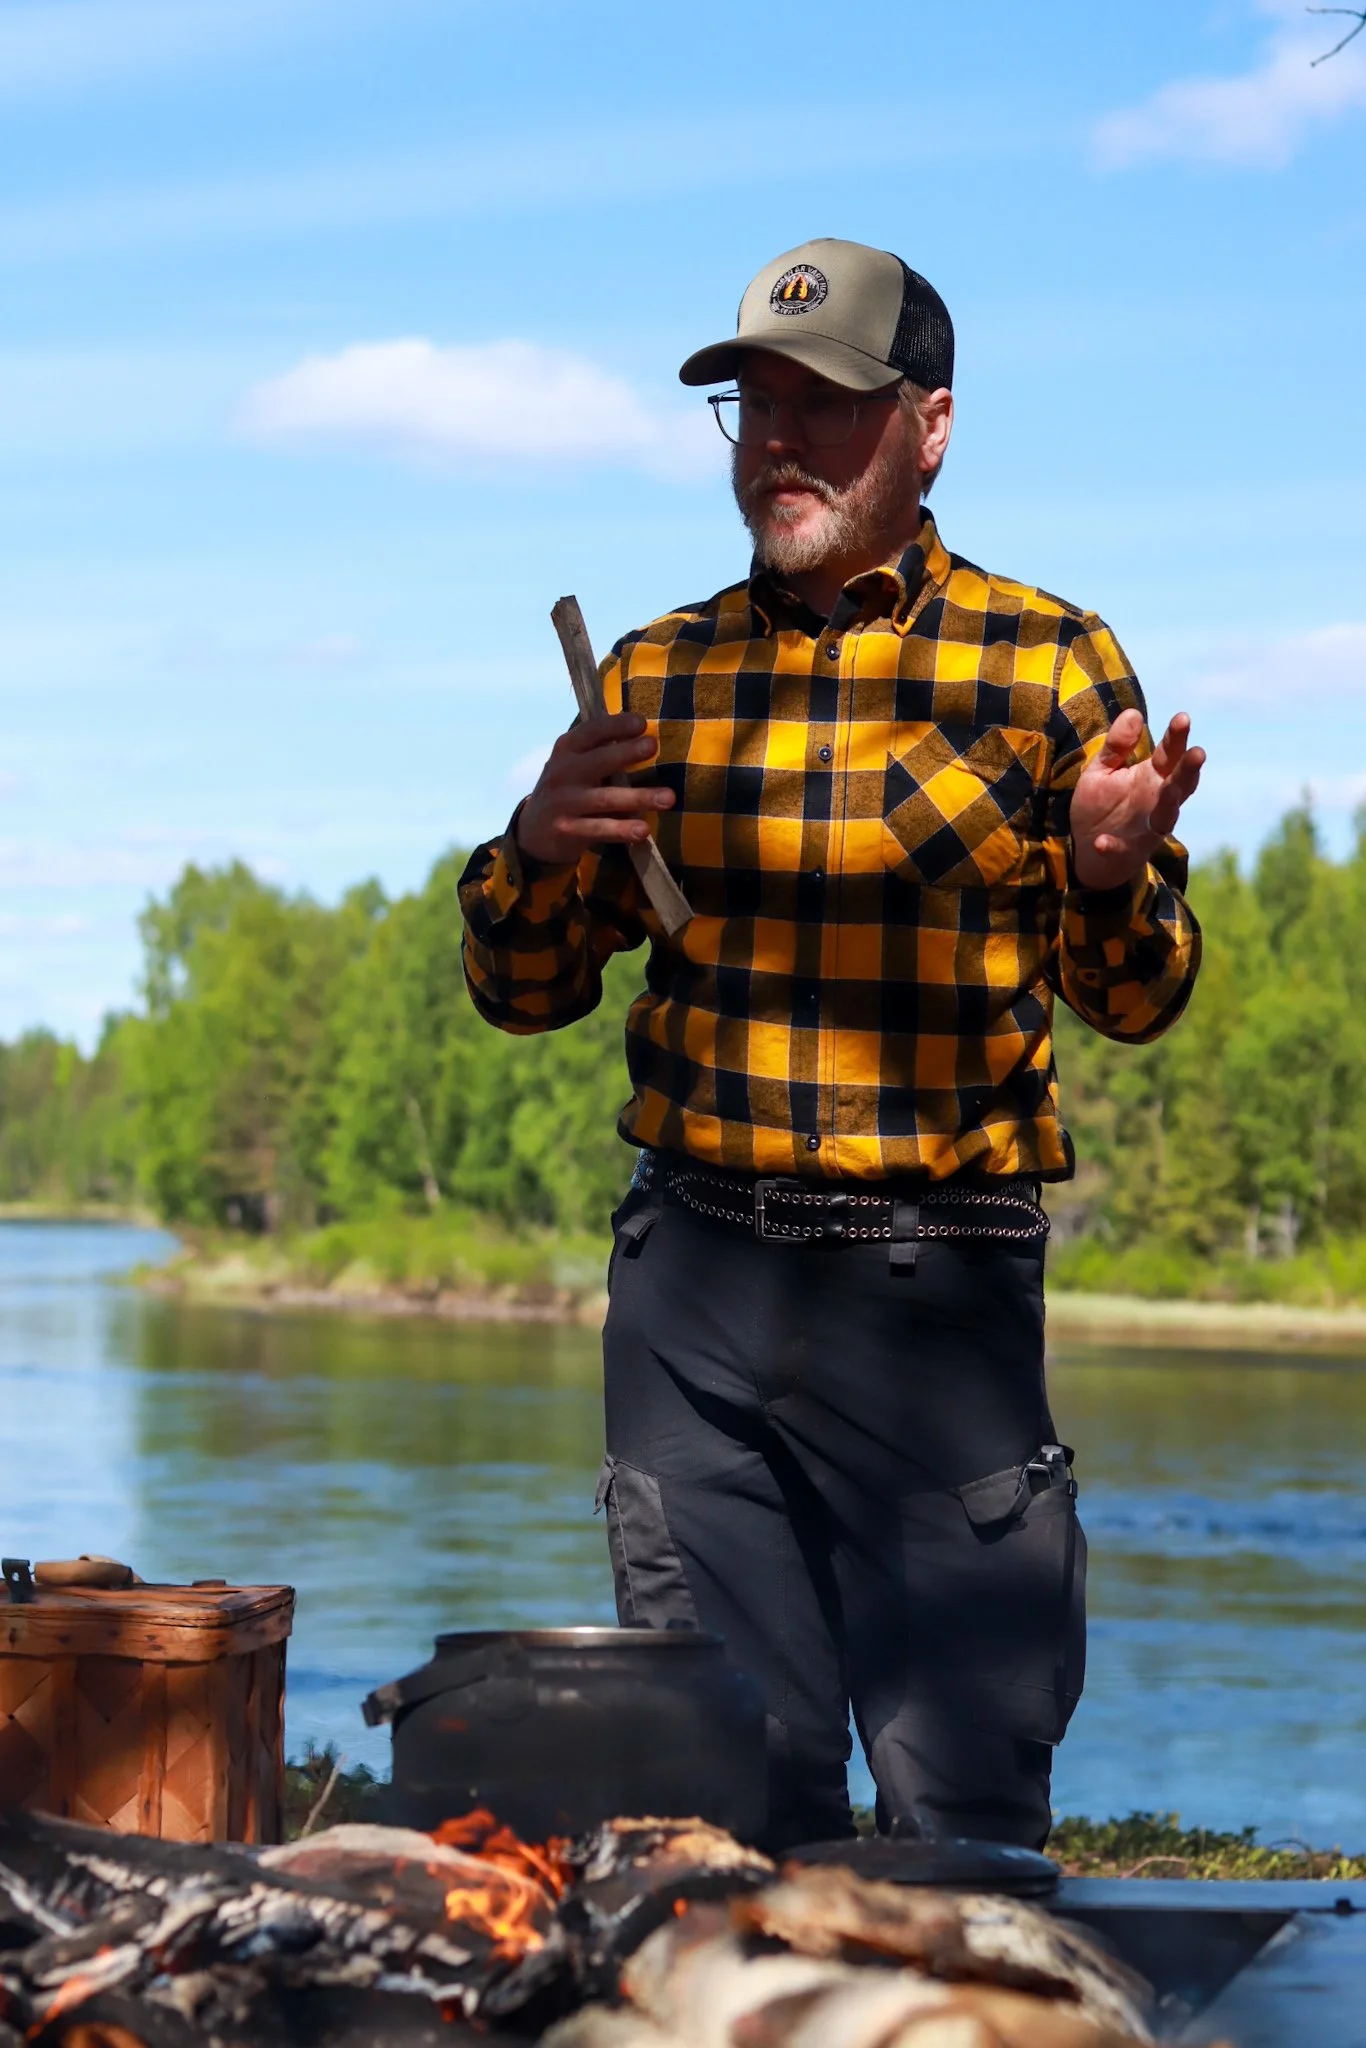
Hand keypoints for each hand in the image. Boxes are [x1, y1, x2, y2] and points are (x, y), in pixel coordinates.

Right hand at [515, 711, 675, 865]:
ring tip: (668, 798)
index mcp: (567, 749)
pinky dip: (622, 829)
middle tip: (653, 746)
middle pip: (598, 761)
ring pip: (605, 798)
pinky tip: (643, 830)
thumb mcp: (575, 764)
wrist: (533, 830)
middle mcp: (563, 772)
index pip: (591, 730)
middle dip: (626, 752)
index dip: (615, 725)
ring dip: (638, 797)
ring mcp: (564, 802)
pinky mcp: (567, 829)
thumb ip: (602, 752)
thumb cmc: (568, 790)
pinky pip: (599, 829)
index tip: (641, 723)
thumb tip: (647, 739)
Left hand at [1070, 709, 1204, 890]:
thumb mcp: (1102, 770)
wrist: (1086, 849)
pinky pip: (1122, 849)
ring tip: (1169, 790)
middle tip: (1198, 753)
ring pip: (1166, 816)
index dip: (1177, 737)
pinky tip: (1102, 842)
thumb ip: (1117, 745)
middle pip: (1179, 783)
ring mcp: (1146, 828)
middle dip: (1188, 770)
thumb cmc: (1100, 805)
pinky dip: (1113, 847)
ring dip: (1169, 804)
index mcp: (1152, 776)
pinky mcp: (1126, 852)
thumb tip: (1133, 713)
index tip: (1182, 718)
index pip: (1170, 753)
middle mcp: (1157, 801)